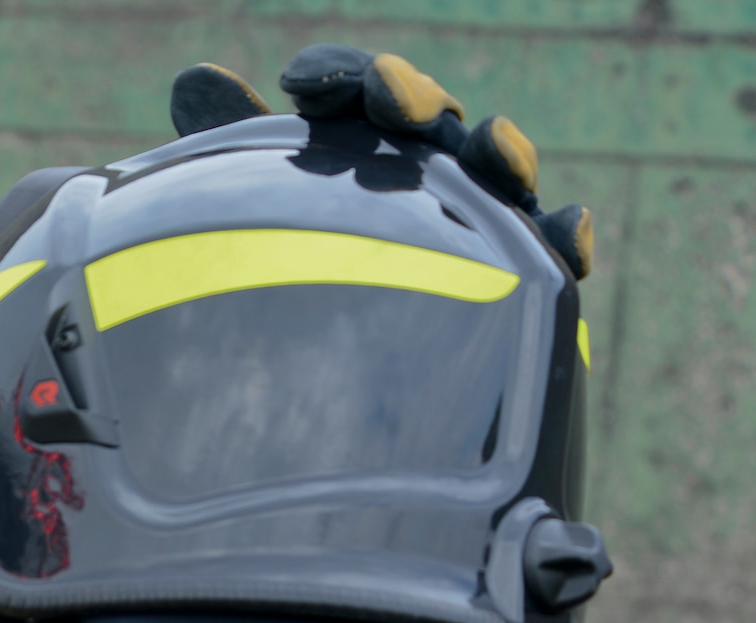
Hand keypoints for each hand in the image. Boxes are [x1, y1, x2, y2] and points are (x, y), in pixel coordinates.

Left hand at [168, 45, 590, 278]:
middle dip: (413, 99)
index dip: (337, 76)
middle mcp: (417, 177)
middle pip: (429, 121)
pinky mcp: (513, 283)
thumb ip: (233, 147)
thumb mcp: (252, 213)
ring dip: (502, 152)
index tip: (296, 85)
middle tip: (388, 100)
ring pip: (496, 175)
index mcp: (352, 148)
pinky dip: (562, 237)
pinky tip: (565, 232)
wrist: (314, 410)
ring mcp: (471, 226)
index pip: (354, 91)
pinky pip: (548, 256)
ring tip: (493, 151)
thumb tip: (194, 78)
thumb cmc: (281, 291)